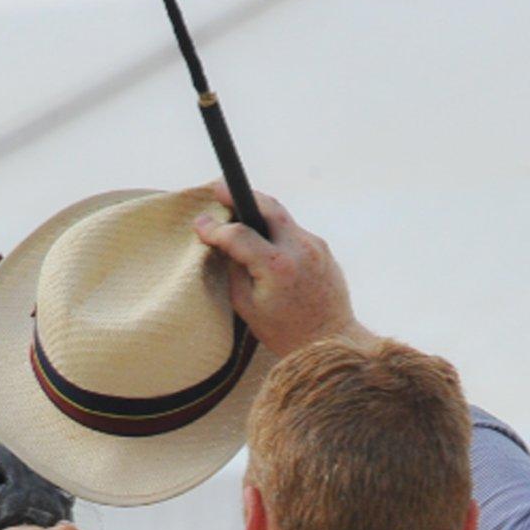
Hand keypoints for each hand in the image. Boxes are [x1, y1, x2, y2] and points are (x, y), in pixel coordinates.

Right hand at [193, 180, 374, 357]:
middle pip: (268, 206)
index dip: (215, 228)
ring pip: (282, 218)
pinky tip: (264, 238)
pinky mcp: (323, 249)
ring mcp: (315, 246)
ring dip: (259, 213)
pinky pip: (293, 233)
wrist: (330, 342)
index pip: (239, 234)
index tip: (199, 224)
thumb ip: (234, 270)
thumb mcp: (247, 307)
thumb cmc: (284, 332)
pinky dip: (276, 232)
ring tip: (238, 212)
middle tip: (218, 187)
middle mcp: (300, 249)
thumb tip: (224, 244)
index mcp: (277, 267)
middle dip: (240, 193)